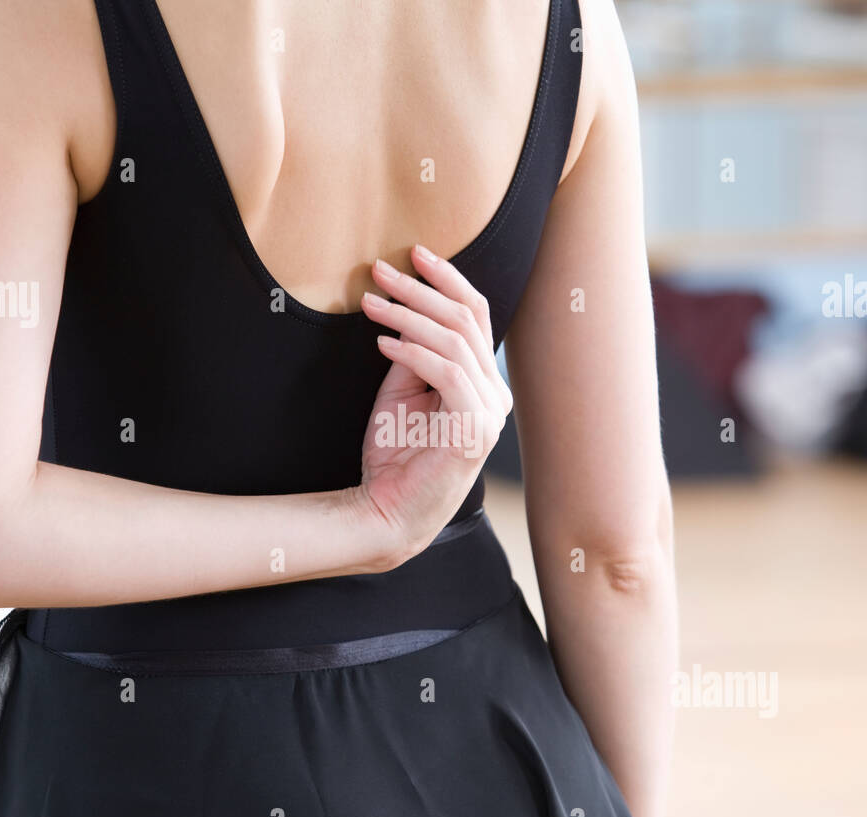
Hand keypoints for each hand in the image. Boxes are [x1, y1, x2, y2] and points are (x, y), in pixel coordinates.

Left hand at [355, 244, 511, 563]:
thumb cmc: (394, 455)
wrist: (387, 512)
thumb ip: (412, 352)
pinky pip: (446, 372)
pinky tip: (382, 343)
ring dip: (408, 316)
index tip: (413, 254)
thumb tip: (402, 308)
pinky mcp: (473, 429)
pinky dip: (412, 351)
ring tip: (371, 303)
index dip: (448, 279)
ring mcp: (489, 413)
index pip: (476, 315)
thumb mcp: (401, 391)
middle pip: (467, 320)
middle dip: (421, 289)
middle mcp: (494, 394)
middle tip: (381, 271)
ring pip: (455, 341)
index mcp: (484, 383)